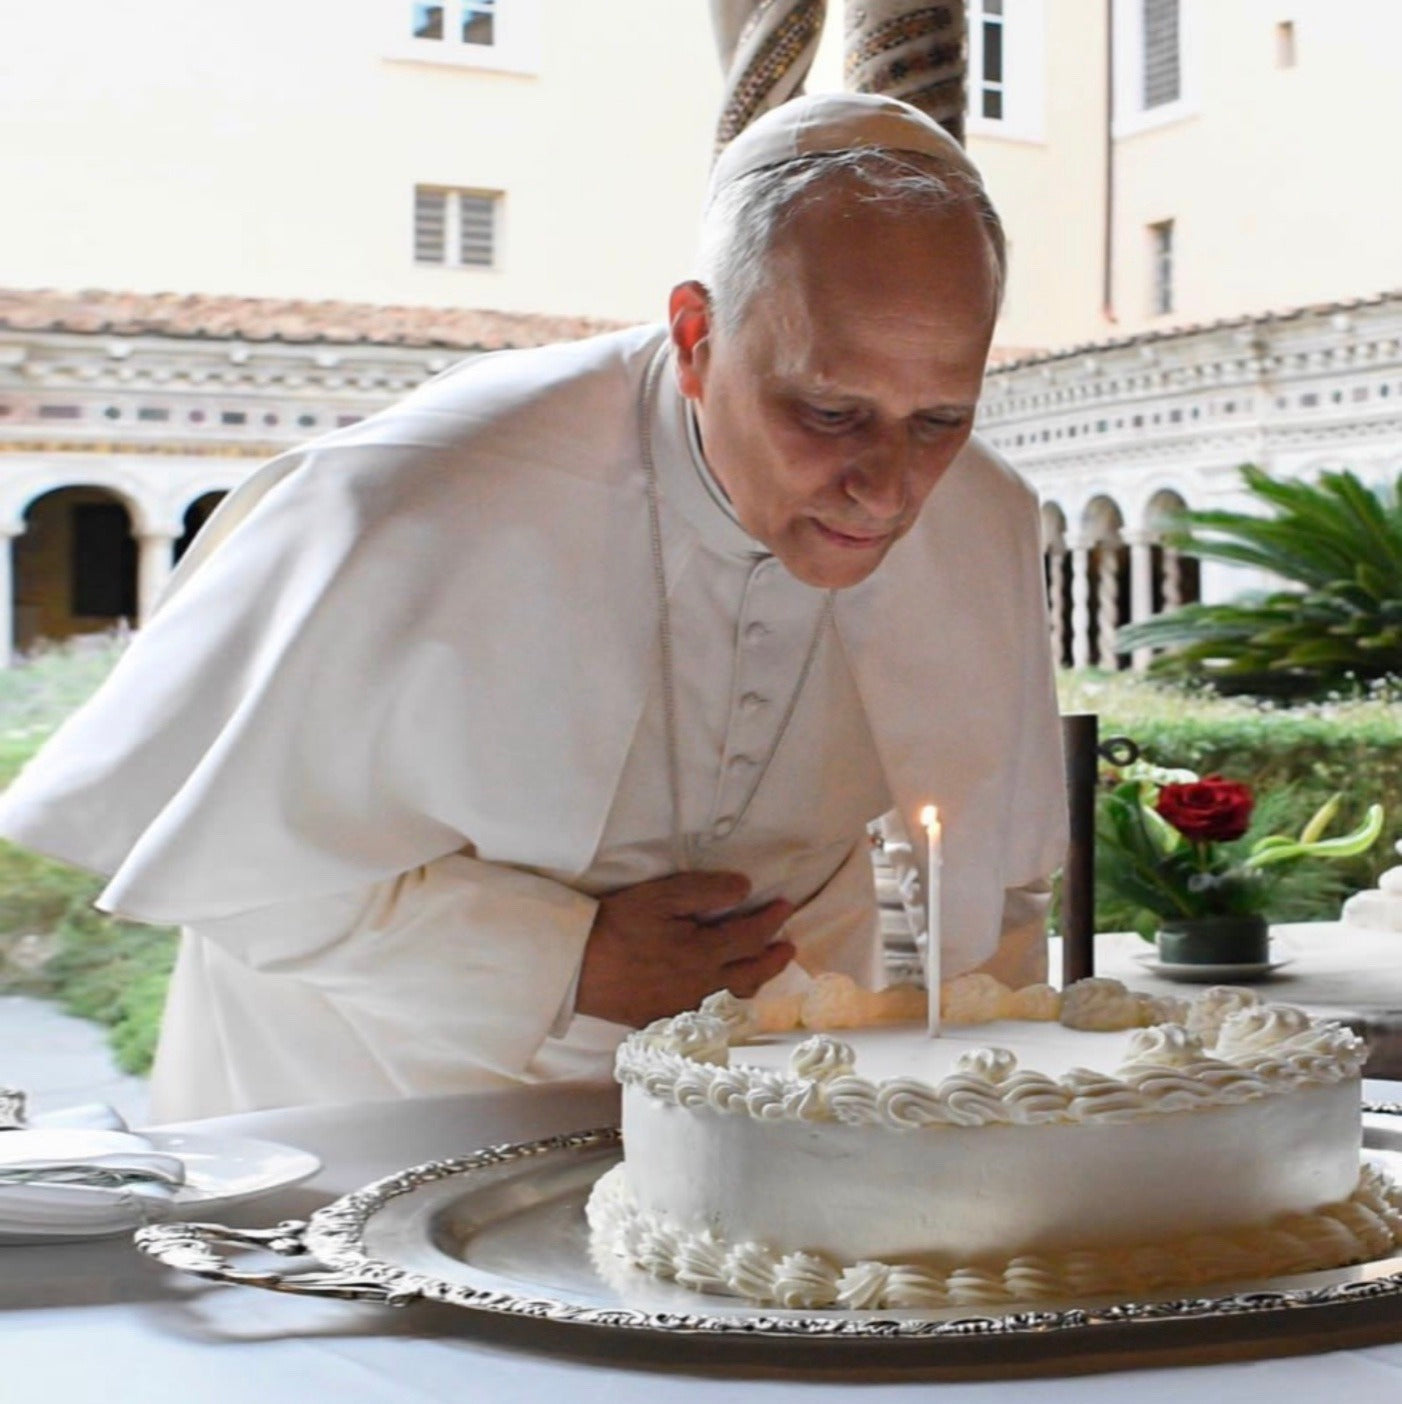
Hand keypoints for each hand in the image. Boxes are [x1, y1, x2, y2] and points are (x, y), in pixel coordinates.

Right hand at [575, 870, 794, 1027]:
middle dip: (775, 959)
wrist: (577, 968)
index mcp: (703, 952)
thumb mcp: (660, 897)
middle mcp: (702, 985)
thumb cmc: (617, 926)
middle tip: (789, 947)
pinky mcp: (667, 1019)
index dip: (772, 920)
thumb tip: (745, 888)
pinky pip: (711, 1015)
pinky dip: (730, 1005)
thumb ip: (705, 891)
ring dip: (757, 983)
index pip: (751, 936)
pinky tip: (728, 998)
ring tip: (765, 972)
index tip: (786, 907)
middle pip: (751, 974)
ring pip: (735, 998)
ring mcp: (685, 1007)